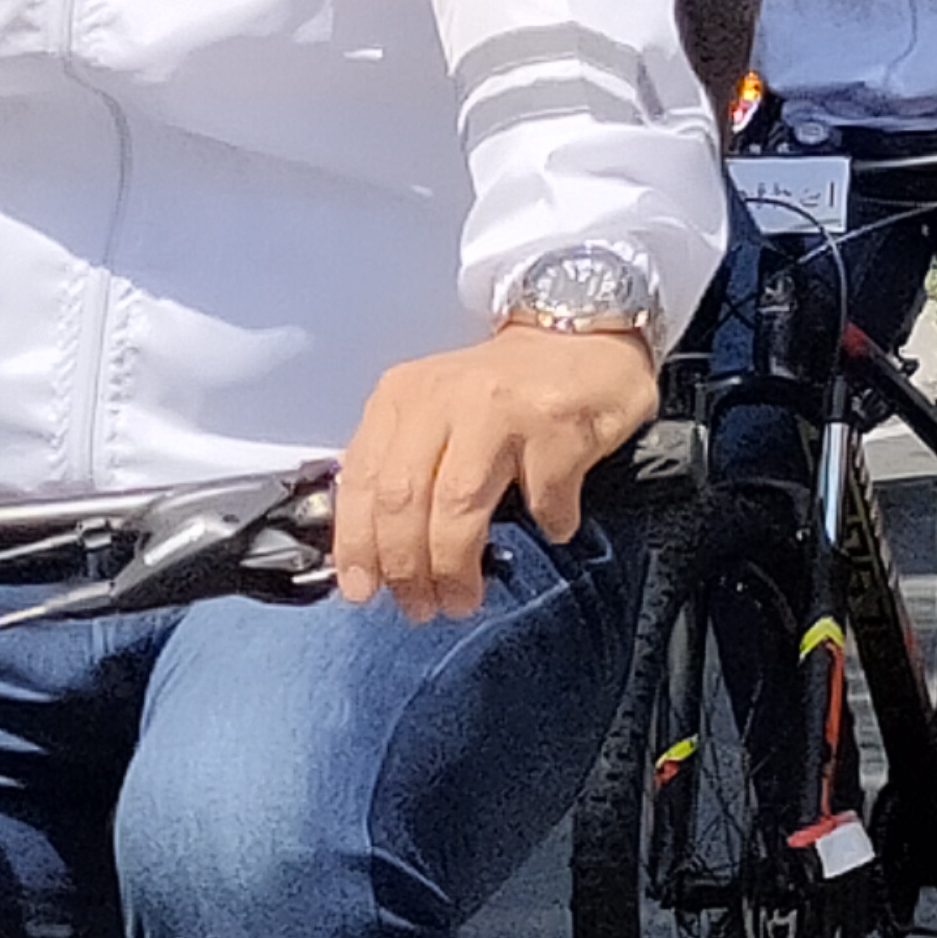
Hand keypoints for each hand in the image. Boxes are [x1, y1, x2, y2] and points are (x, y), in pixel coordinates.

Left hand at [337, 322, 657, 619]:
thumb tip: (375, 553)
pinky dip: (547, 526)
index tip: (362, 589)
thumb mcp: (432, 412)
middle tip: (419, 606)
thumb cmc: (502, 388)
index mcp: (401, 397)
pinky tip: (552, 531)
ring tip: (462, 597)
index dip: (357, 544)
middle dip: (405, 567)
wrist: (578, 331)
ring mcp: (499, 408)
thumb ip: (401, 467)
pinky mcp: (555, 423)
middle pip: (404, 500)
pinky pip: (543, 499)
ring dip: (455, 566)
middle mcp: (442, 398)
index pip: (362, 481)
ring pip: (458, 506)